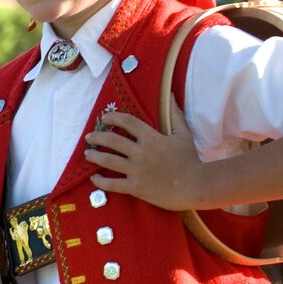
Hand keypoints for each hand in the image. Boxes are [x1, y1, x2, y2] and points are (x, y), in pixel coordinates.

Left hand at [83, 100, 204, 211]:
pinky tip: (94, 178)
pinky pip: (113, 184)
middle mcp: (140, 152)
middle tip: (89, 137)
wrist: (195, 186)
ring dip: (94, 156)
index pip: (127, 122)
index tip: (105, 117)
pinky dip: (101, 181)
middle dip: (97, 136)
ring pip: (108, 160)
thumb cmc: (190, 160)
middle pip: (112, 140)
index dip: (113, 117)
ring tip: (87, 154)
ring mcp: (136, 170)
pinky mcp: (135, 187)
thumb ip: (174, 114)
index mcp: (151, 138)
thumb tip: (170, 95)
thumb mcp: (183, 134)